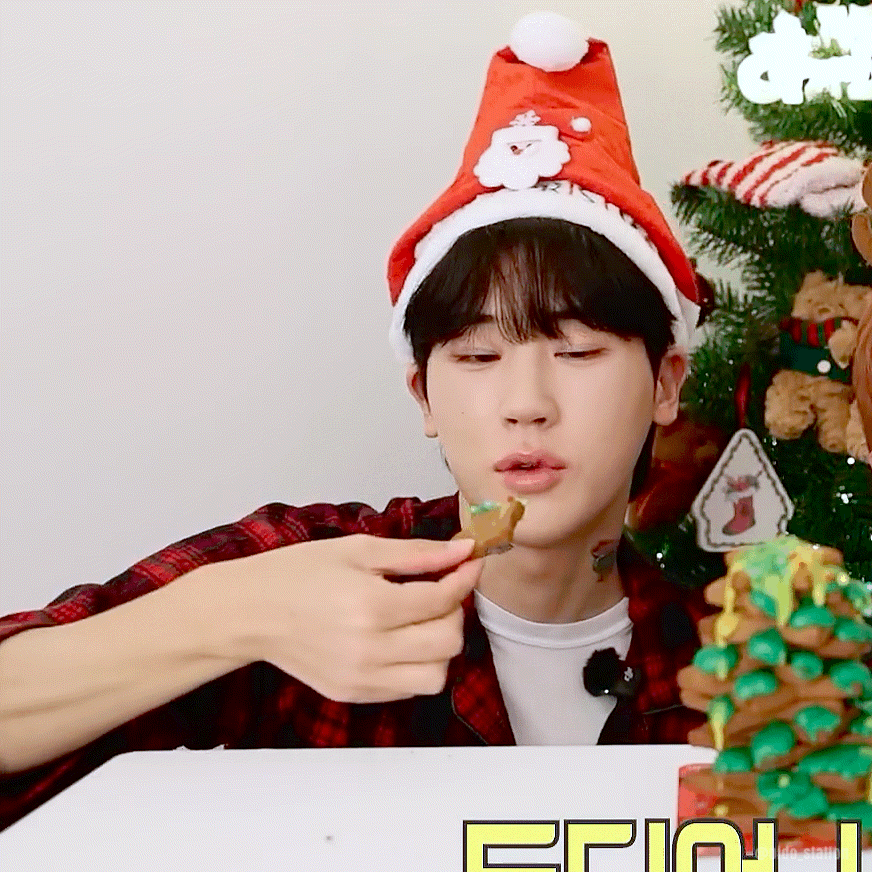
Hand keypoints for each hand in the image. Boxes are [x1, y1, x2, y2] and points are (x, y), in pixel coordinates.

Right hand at [211, 535, 481, 702]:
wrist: (252, 611)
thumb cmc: (298, 574)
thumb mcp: (358, 550)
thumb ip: (416, 553)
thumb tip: (462, 549)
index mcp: (370, 606)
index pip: (442, 600)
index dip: (464, 578)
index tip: (468, 563)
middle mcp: (368, 649)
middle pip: (448, 641)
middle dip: (455, 611)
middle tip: (440, 591)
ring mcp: (361, 678)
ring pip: (436, 675)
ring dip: (441, 646)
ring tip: (420, 621)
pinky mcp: (353, 694)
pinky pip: (408, 689)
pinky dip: (417, 666)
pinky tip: (400, 640)